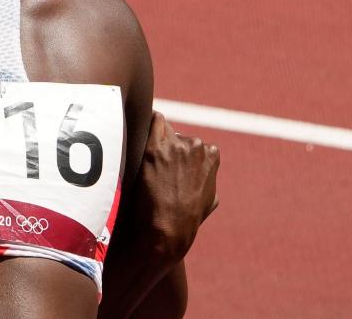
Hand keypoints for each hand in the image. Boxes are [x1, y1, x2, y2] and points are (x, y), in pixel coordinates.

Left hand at [130, 111, 219, 260]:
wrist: (168, 230)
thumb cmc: (187, 219)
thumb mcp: (211, 198)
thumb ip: (209, 178)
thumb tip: (204, 172)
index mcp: (212, 156)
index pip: (194, 144)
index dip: (181, 156)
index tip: (171, 167)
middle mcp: (197, 146)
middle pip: (178, 136)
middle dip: (169, 148)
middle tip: (158, 168)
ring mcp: (177, 146)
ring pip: (164, 130)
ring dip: (156, 141)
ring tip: (147, 161)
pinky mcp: (156, 148)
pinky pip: (154, 122)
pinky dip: (147, 123)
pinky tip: (139, 127)